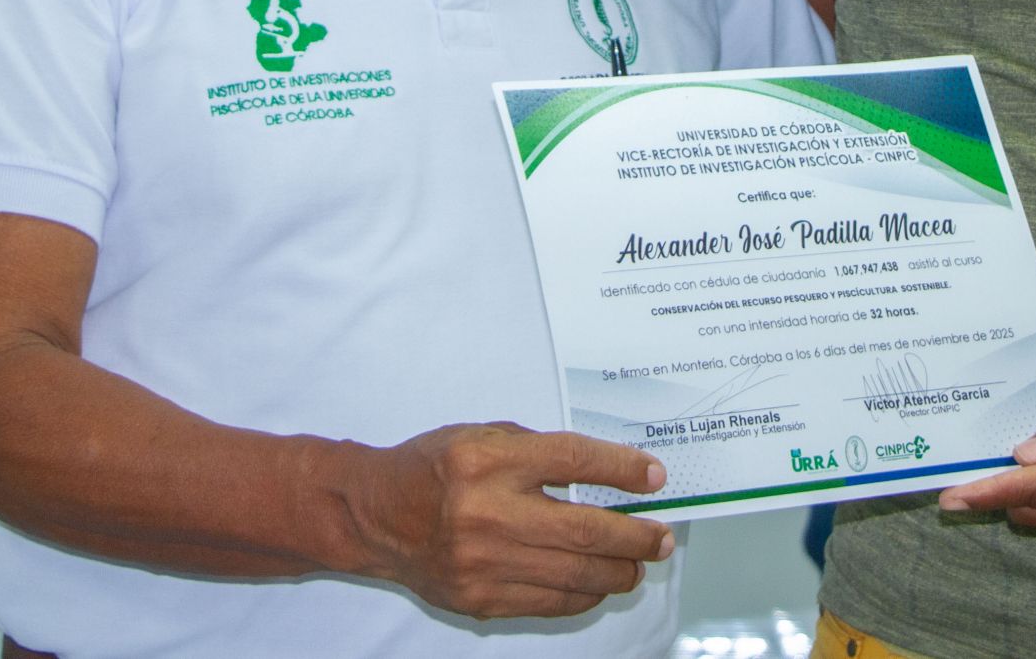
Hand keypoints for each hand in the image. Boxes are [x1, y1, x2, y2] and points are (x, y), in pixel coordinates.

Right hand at [348, 423, 674, 619]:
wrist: (373, 515)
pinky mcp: (480, 599)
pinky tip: (599, 582)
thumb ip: (539, 452)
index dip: (623, 470)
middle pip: (585, 528)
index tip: (655, 477)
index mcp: (489, 460)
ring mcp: (483, 562)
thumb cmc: (431, 468)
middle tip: (662, 538)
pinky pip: (549, 602)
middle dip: (636, 536)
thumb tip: (605, 475)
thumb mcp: (482, 435)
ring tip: (640, 564)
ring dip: (619, 571)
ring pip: (575, 573)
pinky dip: (583, 593)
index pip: (574, 461)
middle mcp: (487, 512)